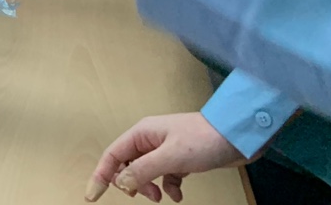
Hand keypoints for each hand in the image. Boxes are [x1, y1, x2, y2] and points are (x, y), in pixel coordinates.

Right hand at [86, 114, 245, 202]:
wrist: (237, 136)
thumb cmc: (203, 140)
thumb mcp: (171, 157)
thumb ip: (144, 170)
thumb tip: (120, 183)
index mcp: (142, 134)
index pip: (112, 155)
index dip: (101, 175)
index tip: (92, 196)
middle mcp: (150, 140)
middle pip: (127, 165)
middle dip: (132, 183)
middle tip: (146, 196)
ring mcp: (165, 149)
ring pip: (145, 172)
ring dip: (149, 187)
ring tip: (162, 197)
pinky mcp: (181, 158)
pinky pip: (165, 176)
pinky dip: (168, 187)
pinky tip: (178, 195)